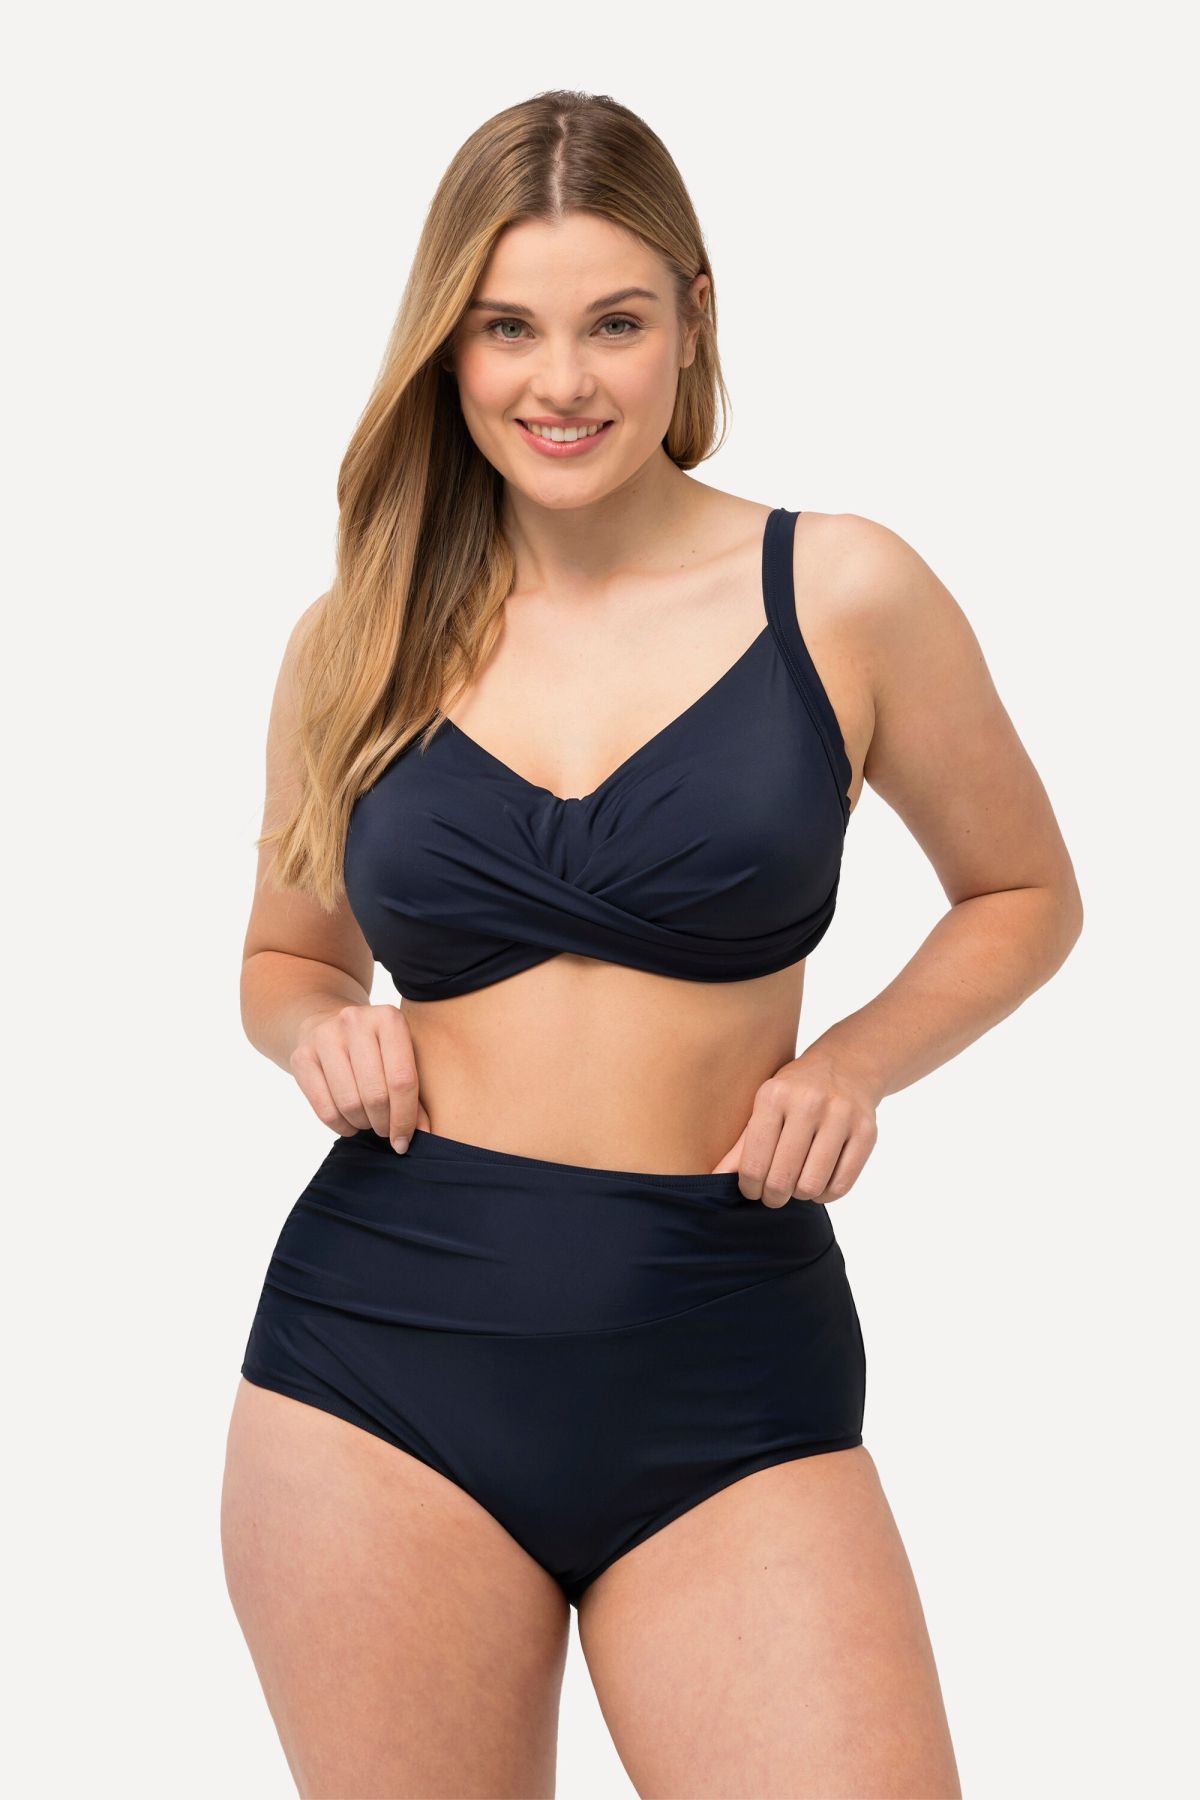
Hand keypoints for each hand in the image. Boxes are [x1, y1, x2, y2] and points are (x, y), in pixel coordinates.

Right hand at [288, 1002, 429, 1152]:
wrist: (326, 1023)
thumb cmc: (375, 1047)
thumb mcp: (402, 1057)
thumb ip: (416, 1093)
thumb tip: (424, 1133)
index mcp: (388, 1019)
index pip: (402, 1080)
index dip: (405, 1118)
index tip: (405, 1140)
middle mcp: (355, 1021)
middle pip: (375, 1095)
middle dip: (384, 1123)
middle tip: (386, 1130)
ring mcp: (324, 1037)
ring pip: (349, 1104)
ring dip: (363, 1124)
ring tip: (369, 1122)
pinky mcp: (302, 1056)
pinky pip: (324, 1109)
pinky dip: (341, 1126)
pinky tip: (350, 1123)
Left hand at [710, 1051, 879, 1205]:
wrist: (848, 1066)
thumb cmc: (797, 1092)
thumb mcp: (765, 1106)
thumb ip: (742, 1145)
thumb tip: (714, 1179)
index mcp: (775, 1096)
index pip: (753, 1163)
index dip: (749, 1187)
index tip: (752, 1190)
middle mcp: (809, 1103)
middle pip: (782, 1178)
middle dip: (773, 1197)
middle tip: (773, 1195)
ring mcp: (841, 1117)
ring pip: (812, 1185)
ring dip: (800, 1195)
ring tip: (797, 1185)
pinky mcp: (866, 1132)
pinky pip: (841, 1185)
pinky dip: (826, 1194)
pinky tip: (819, 1183)